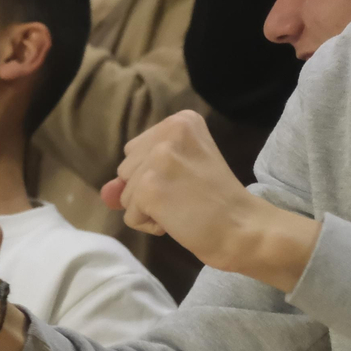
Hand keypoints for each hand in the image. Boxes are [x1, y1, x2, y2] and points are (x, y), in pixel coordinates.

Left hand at [103, 110, 319, 289]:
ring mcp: (157, 159)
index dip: (158, 174)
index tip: (191, 180)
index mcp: (181, 120)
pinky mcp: (148, 188)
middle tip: (188, 197)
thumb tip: (105, 192)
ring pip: (125, 193)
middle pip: (127, 169)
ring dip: (149, 209)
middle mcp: (167, 132)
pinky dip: (149, 225)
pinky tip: (178, 221)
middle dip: (149, 190)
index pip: (138, 150)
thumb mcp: (179, 173)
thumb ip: (137, 176)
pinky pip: (129, 214)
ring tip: (184, 208)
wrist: (245, 230)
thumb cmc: (218, 202)